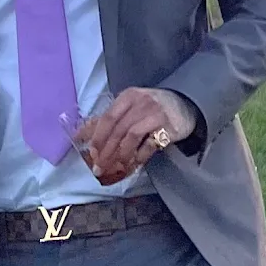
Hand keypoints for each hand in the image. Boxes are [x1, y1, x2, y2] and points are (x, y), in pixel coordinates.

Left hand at [77, 87, 198, 184]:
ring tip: (114, 169)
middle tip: (99, 168)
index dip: (97, 137)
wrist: (185, 105)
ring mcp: (155, 114)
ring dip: (120, 156)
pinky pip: (149, 145)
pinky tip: (133, 164)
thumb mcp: (129, 108)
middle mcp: (141, 103)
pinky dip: (139, 156)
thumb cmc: (151, 108)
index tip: (90, 154)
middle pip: (117, 130)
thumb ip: (107, 120)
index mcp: (127, 97)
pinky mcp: (168, 128)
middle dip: (105, 151)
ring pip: (131, 137)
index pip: (107, 118)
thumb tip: (80, 134)